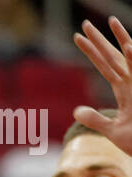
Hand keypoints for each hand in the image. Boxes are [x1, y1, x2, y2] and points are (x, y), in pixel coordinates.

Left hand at [73, 17, 131, 156]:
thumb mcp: (112, 130)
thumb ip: (95, 120)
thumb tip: (76, 111)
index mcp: (122, 89)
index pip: (103, 65)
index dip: (91, 52)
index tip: (77, 38)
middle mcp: (130, 82)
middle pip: (111, 56)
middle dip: (99, 40)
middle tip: (85, 24)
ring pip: (128, 57)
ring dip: (120, 39)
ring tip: (111, 21)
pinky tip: (129, 47)